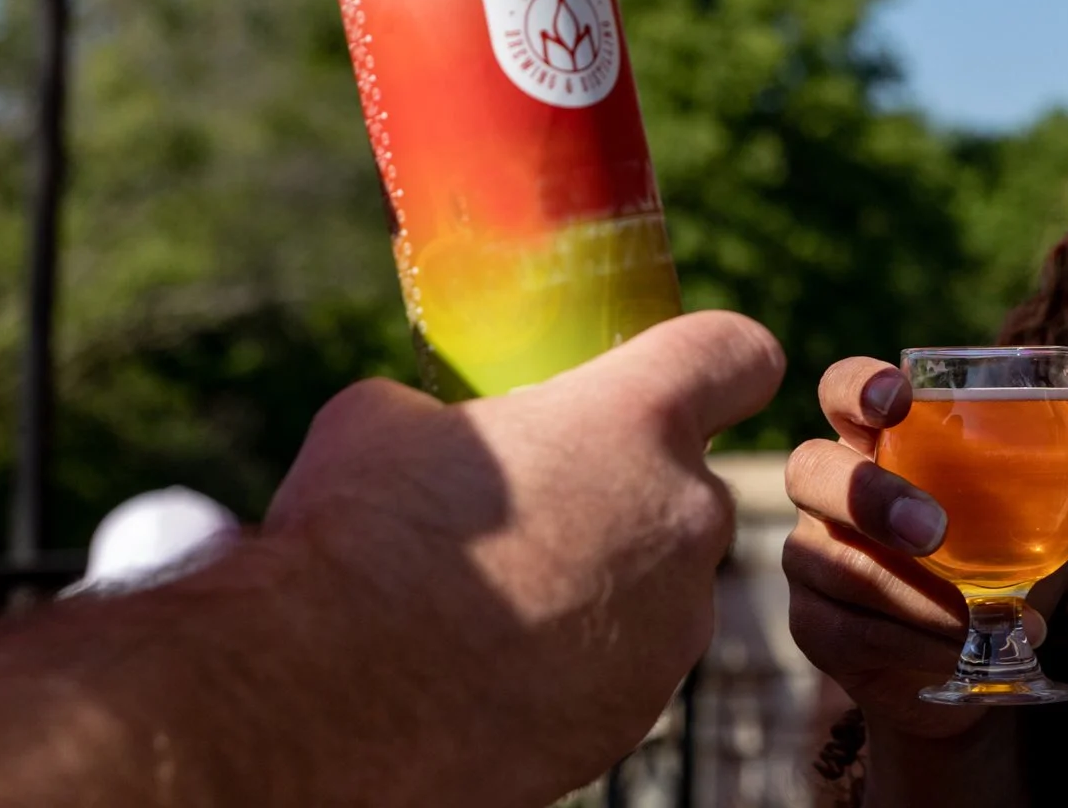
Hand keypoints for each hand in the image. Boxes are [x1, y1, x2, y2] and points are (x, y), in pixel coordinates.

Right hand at [263, 310, 784, 804]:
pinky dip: (580, 665)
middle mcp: (685, 515)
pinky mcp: (640, 711)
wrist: (328, 703)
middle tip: (539, 512)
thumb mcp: (386, 419)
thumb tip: (439, 431)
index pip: (739, 355)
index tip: (688, 379)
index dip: (716, 362)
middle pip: (691, 484)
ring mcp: (674, 623)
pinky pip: (627, 666)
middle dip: (629, 492)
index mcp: (639, 419)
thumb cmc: (355, 535)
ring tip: (502, 605)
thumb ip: (458, 412)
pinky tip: (498, 671)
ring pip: (664, 583)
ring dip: (608, 584)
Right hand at [782, 356, 1067, 739]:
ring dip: (908, 592)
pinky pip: (845, 626)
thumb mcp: (1044, 516)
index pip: (843, 390)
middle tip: (935, 531)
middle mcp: (829, 488)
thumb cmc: (1001, 562)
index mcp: (879, 440)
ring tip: (979, 617)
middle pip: (810, 468)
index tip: (897, 397)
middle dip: (868, 495)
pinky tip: (958, 649)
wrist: (970, 666)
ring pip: (831, 559)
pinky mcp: (813, 621)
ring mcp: (812, 555)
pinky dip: (909, 640)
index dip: (858, 384)